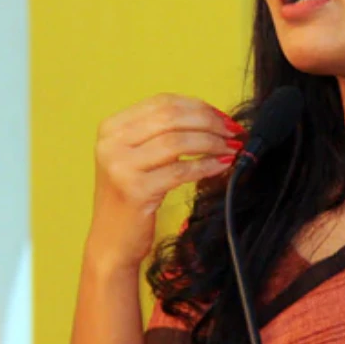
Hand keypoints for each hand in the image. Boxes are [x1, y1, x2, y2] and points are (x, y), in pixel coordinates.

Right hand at [87, 94, 245, 268]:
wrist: (111, 241)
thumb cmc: (132, 197)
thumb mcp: (139, 157)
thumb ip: (163, 133)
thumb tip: (213, 116)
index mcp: (112, 127)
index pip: (163, 102)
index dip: (198, 106)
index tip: (223, 117)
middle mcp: (112, 143)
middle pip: (172, 117)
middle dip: (209, 122)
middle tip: (233, 132)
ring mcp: (121, 166)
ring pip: (178, 141)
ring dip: (211, 142)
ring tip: (230, 148)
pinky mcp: (135, 190)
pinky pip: (180, 171)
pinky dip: (206, 165)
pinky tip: (222, 166)